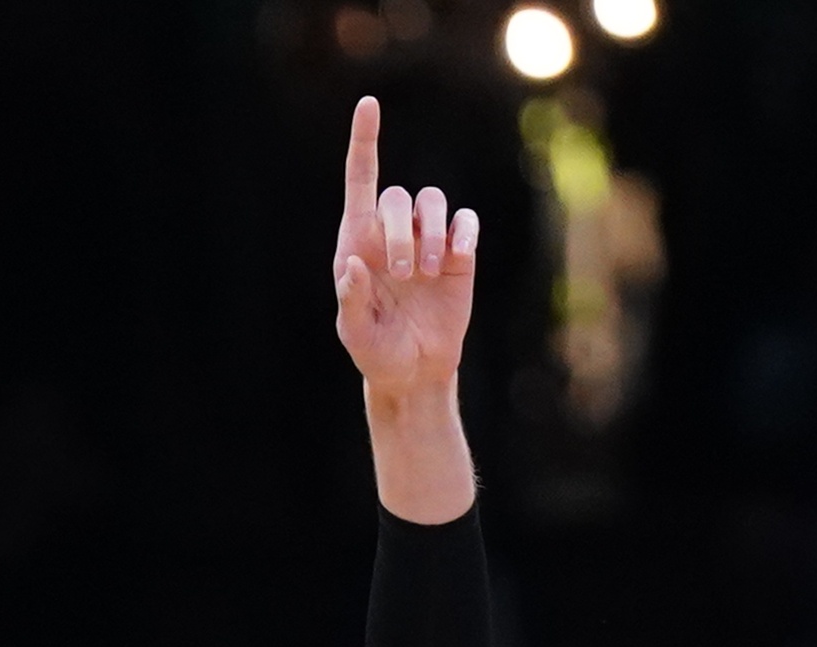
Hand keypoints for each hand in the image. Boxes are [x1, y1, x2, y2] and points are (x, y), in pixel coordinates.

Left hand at [330, 99, 479, 409]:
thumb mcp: (356, 335)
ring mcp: (427, 240)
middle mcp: (391, 233)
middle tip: (403, 273)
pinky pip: (467, 222)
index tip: (368, 104)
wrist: (415, 372)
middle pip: (398, 197)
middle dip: (400, 231)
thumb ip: (349, 301)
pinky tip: (458, 260)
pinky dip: (464, 233)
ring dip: (432, 233)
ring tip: (430, 271)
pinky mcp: (459, 253)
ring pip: (433, 202)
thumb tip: (351, 263)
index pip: (360, 180)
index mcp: (357, 242)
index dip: (364, 141)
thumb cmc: (376, 352)